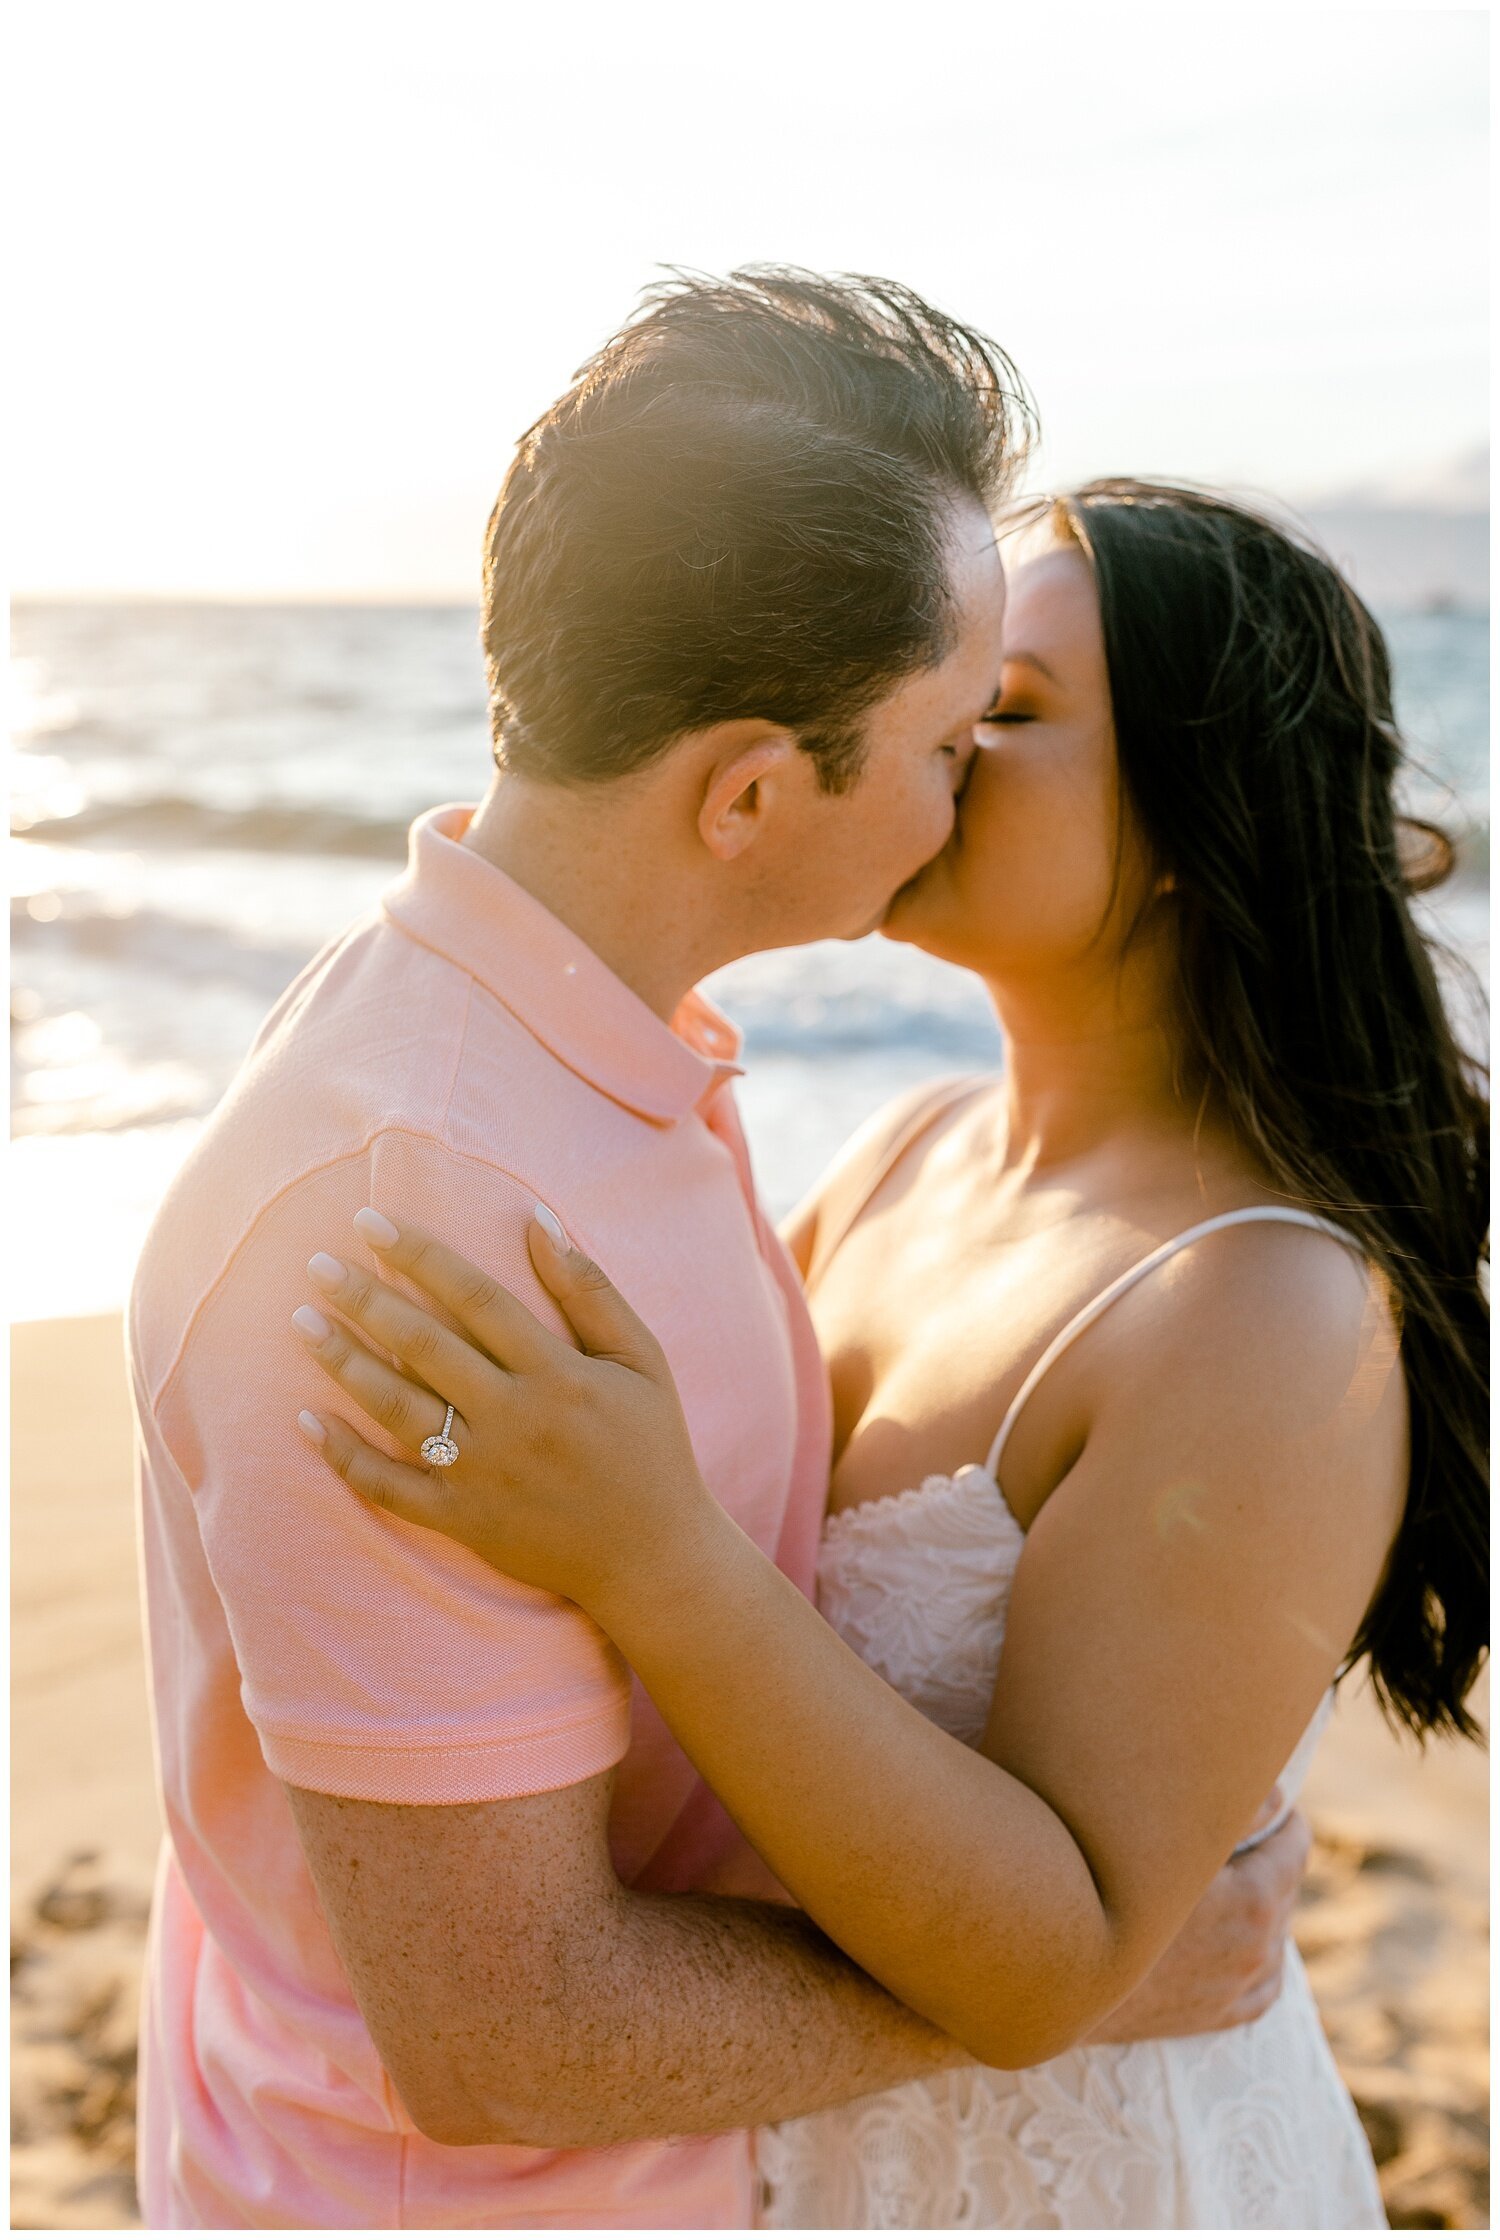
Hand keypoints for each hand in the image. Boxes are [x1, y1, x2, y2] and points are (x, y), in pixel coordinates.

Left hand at [292, 1204, 717, 1612]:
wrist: (652, 1556)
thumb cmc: (651, 1446)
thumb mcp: (642, 1359)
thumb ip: (589, 1289)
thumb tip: (537, 1218)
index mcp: (558, 1374)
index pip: (476, 1297)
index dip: (421, 1255)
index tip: (371, 1222)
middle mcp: (515, 1419)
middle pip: (424, 1347)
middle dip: (365, 1299)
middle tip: (317, 1264)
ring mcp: (484, 1473)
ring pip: (397, 1409)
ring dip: (344, 1362)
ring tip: (302, 1321)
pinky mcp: (464, 1520)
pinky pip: (390, 1487)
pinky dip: (345, 1456)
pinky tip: (306, 1421)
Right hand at [1084, 1804, 1310, 2042]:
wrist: (1063, 1974)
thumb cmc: (1105, 1891)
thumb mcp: (1168, 1843)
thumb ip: (1232, 1815)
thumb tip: (1278, 1796)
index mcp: (1254, 1902)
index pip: (1294, 1845)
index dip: (1278, 1816)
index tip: (1257, 1800)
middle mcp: (1256, 1950)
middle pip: (1285, 1887)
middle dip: (1267, 1857)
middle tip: (1230, 1834)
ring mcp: (1238, 1988)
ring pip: (1275, 1936)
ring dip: (1262, 1905)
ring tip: (1227, 1879)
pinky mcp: (1218, 2015)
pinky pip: (1264, 1985)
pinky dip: (1260, 1956)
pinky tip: (1241, 1939)